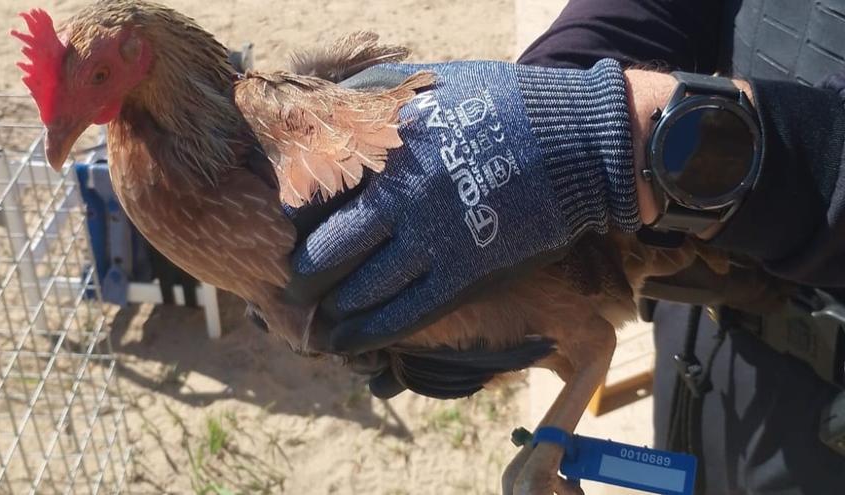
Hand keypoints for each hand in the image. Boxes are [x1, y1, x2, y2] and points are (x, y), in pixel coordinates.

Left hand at [288, 59, 638, 353]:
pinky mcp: (465, 274)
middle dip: (302, 278)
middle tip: (292, 290)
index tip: (289, 233)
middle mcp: (400, 199)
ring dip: (332, 312)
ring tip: (316, 324)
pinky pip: (405, 314)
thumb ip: (371, 100)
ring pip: (361, 291)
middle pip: (327, 252)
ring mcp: (433, 240)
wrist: (577, 141)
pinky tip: (349, 341)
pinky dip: (370, 331)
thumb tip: (325, 115)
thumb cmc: (501, 106)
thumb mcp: (428, 87)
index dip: (293, 224)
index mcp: (385, 150)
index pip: (311, 199)